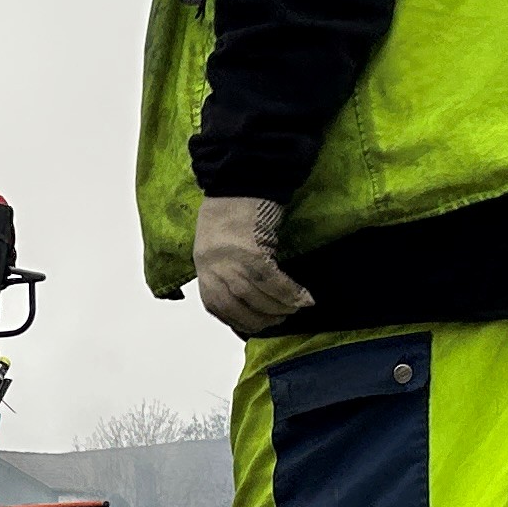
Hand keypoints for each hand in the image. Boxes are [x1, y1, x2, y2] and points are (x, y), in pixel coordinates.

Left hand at [193, 196, 312, 338]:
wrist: (239, 180)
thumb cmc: (229, 211)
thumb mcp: (214, 246)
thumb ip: (222, 271)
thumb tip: (243, 297)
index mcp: (203, 268)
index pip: (217, 308)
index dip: (238, 321)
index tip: (256, 326)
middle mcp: (215, 268)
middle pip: (240, 307)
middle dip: (263, 319)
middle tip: (280, 319)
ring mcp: (233, 261)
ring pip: (258, 298)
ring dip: (280, 308)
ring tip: (294, 308)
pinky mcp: (254, 250)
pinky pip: (275, 282)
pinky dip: (291, 293)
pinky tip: (303, 298)